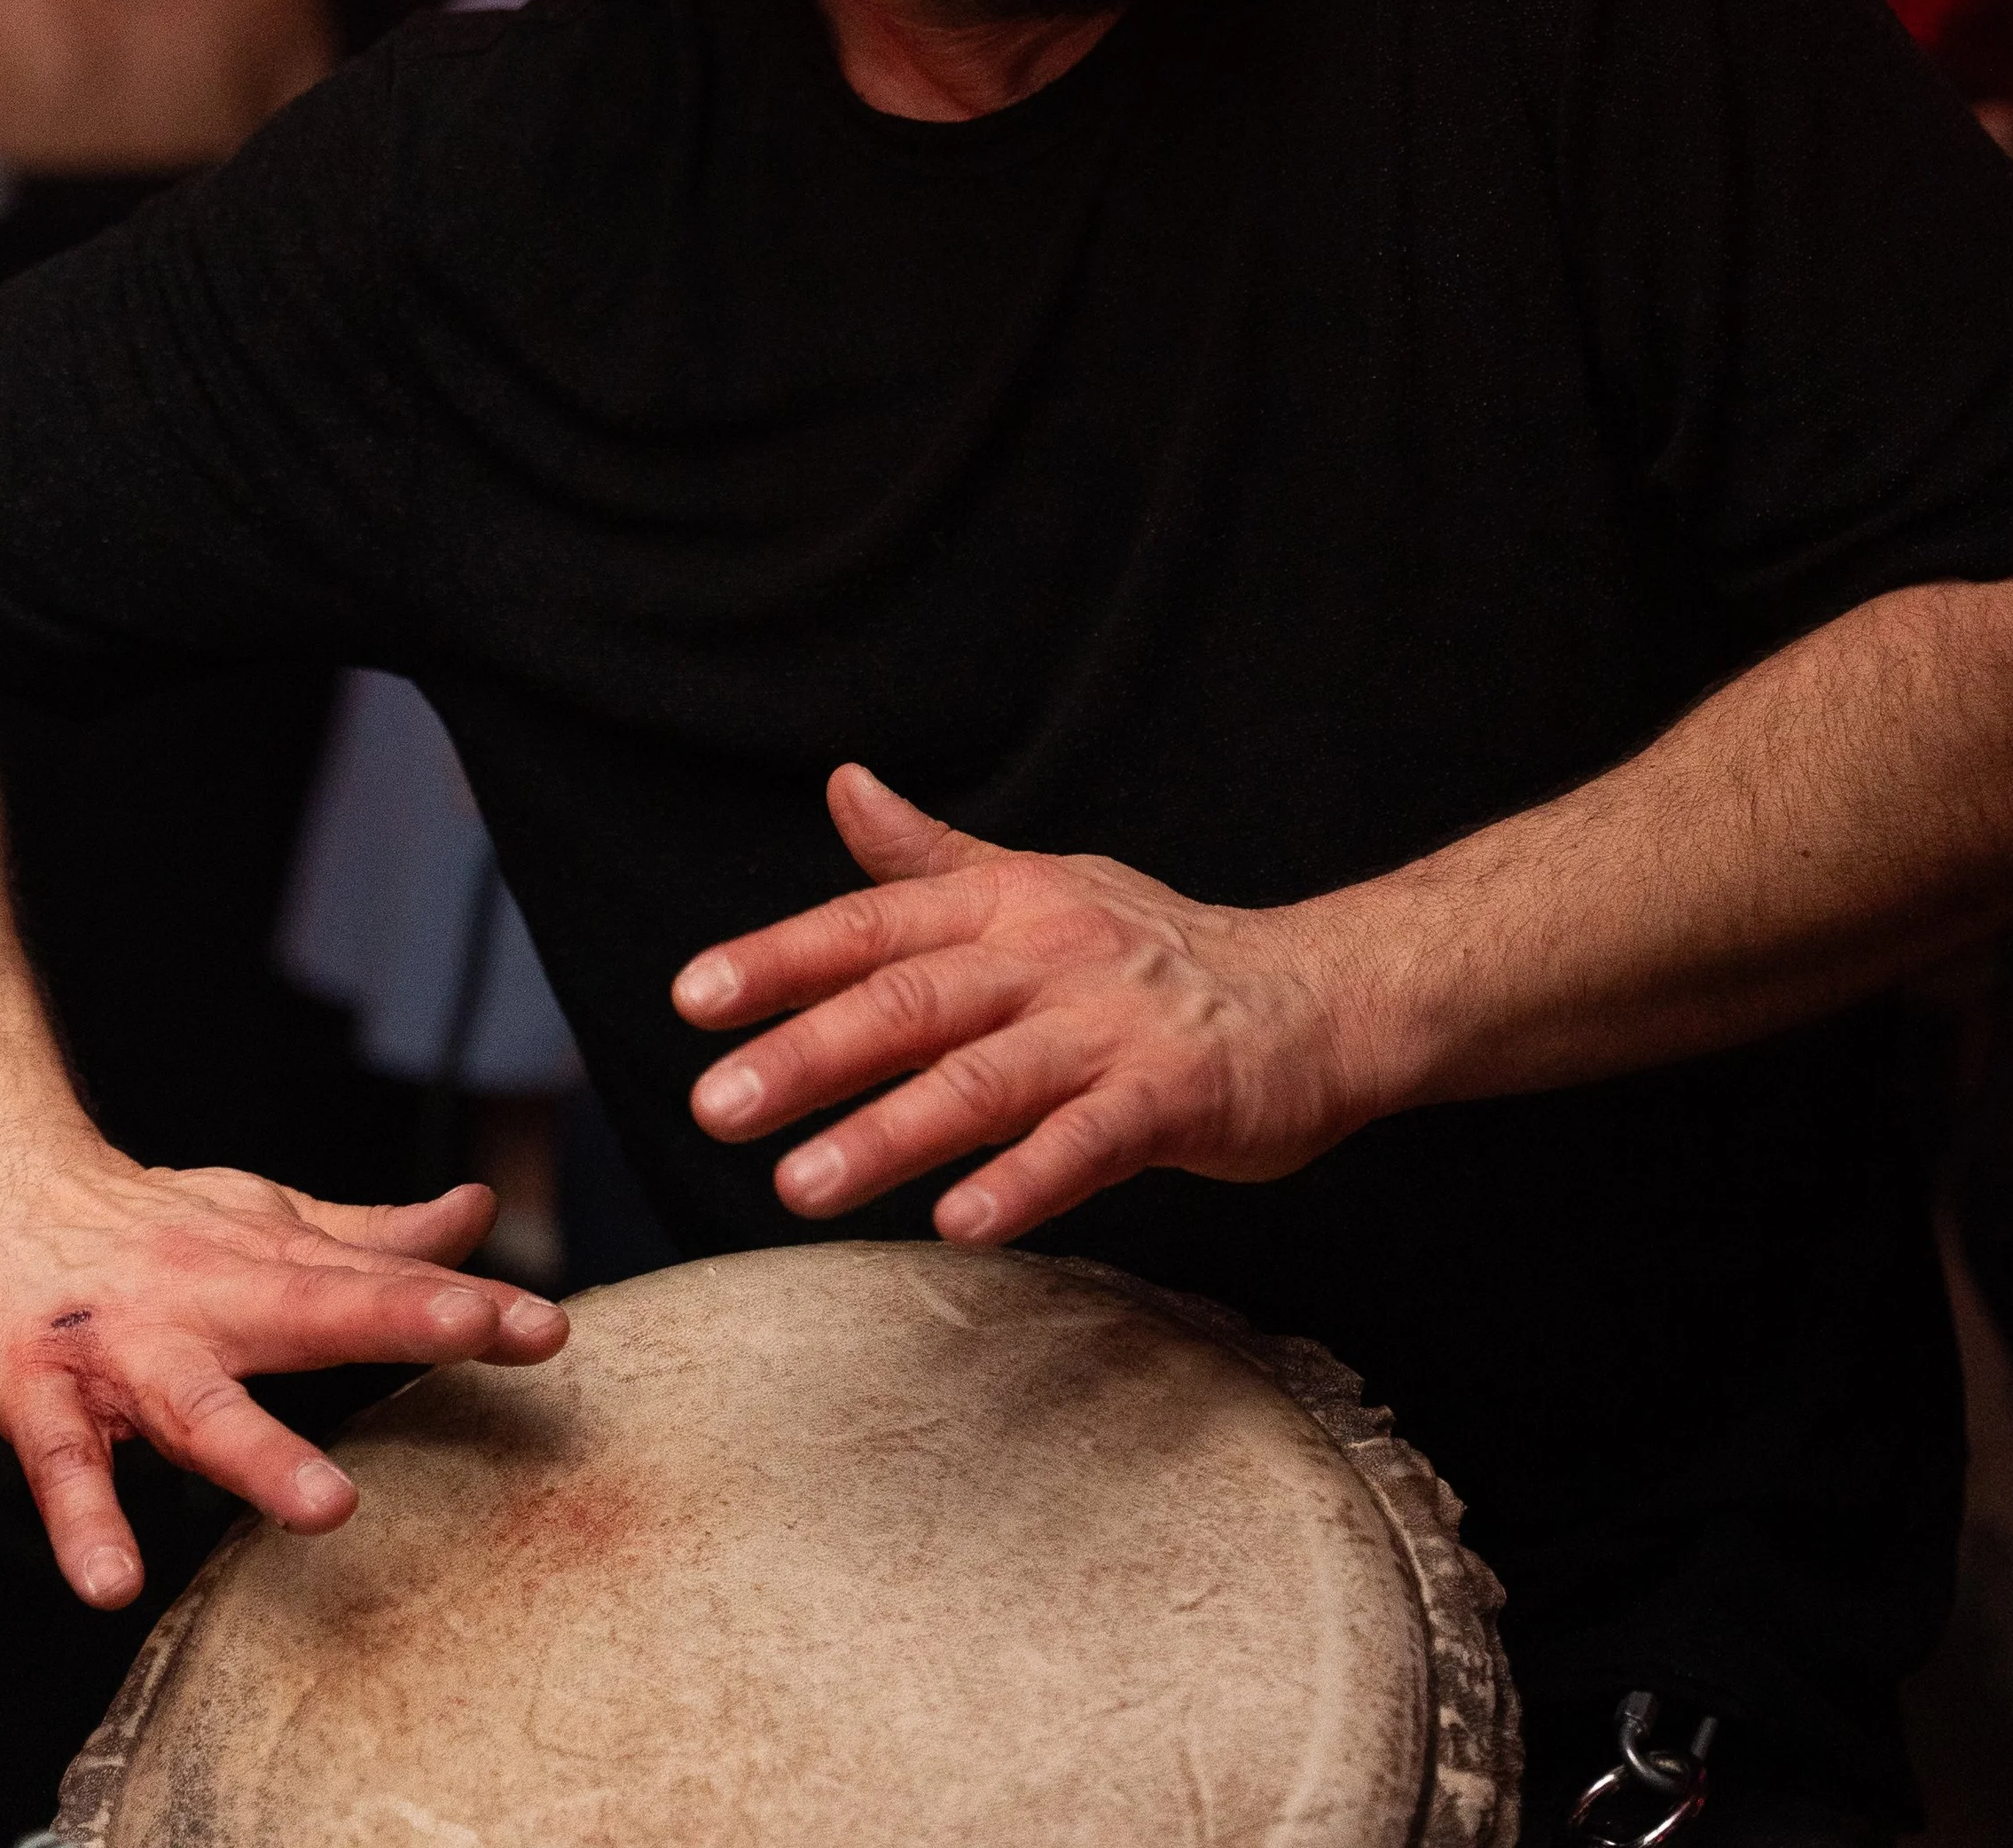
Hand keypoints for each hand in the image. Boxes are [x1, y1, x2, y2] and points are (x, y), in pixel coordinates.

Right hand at [0, 1135, 567, 1606]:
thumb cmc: (143, 1229)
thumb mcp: (264, 1219)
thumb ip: (368, 1235)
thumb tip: (477, 1215)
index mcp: (268, 1261)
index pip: (381, 1279)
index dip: (467, 1301)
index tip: (548, 1326)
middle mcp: (208, 1296)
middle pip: (314, 1309)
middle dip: (401, 1317)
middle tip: (482, 1331)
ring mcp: (125, 1348)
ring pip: (199, 1404)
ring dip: (263, 1453)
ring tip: (330, 1506)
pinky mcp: (42, 1395)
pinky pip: (66, 1468)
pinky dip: (88, 1524)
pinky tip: (114, 1580)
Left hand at [673, 765, 1366, 1244]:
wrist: (1317, 997)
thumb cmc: (1158, 952)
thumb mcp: (1040, 887)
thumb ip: (930, 860)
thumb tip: (843, 787)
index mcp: (1006, 906)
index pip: (873, 924)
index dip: (781, 957)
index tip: (694, 998)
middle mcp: (1048, 956)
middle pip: (911, 1001)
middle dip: (807, 1053)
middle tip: (713, 1106)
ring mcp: (1111, 1028)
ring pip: (984, 1079)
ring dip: (889, 1132)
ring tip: (799, 1185)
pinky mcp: (1172, 1099)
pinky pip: (1088, 1143)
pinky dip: (1023, 1181)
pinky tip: (961, 1224)